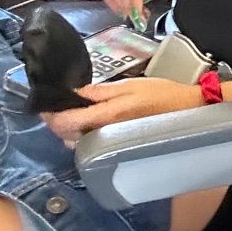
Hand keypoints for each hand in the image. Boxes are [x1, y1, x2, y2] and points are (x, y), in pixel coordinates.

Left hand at [46, 76, 205, 145]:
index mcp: (108, 116)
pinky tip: (85, 120)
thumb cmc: (161, 94)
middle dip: (56, 122)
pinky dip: (81, 132)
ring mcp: (111, 143)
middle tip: (53, 105)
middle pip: (68, 135)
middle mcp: (106, 134)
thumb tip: (75, 93)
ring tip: (67, 111)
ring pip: (77, 141)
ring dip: (67, 129)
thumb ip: (100, 92)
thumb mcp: (130, 85)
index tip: (43, 104)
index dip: (51, 115)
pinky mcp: (116, 145)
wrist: (187, 111)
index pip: (67, 122)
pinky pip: (90, 142)